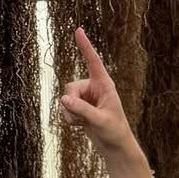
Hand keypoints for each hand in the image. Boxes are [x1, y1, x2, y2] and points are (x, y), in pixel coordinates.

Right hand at [60, 29, 146, 177]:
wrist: (114, 147)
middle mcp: (93, 88)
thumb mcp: (99, 121)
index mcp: (104, 85)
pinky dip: (68, 118)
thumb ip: (82, 110)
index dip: (85, 46)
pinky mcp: (79, 107)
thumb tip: (63, 98)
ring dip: (70, 114)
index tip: (78, 30)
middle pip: (70, 86)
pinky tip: (80, 125)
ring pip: (65, 99)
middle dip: (70, 103)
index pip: (93, 61)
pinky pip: (64, 108)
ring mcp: (85, 98)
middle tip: (80, 118)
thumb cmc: (114, 132)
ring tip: (82, 124)